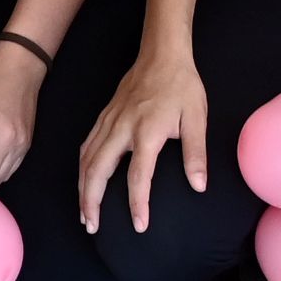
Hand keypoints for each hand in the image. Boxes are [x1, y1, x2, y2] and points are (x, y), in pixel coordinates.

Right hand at [77, 43, 206, 235]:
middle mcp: (122, 128)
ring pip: (87, 159)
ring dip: (83, 187)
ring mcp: (109, 121)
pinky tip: (84, 179)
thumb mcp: (197, 118)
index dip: (137, 204)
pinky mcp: (104, 115)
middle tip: (93, 226)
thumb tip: (198, 186)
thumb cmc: (182, 86)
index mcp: (146, 132)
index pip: (138, 176)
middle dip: (91, 201)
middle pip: (98, 170)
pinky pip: (87, 145)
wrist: (162, 53)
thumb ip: (196, 153)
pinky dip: (82, 167)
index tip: (139, 227)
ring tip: (85, 212)